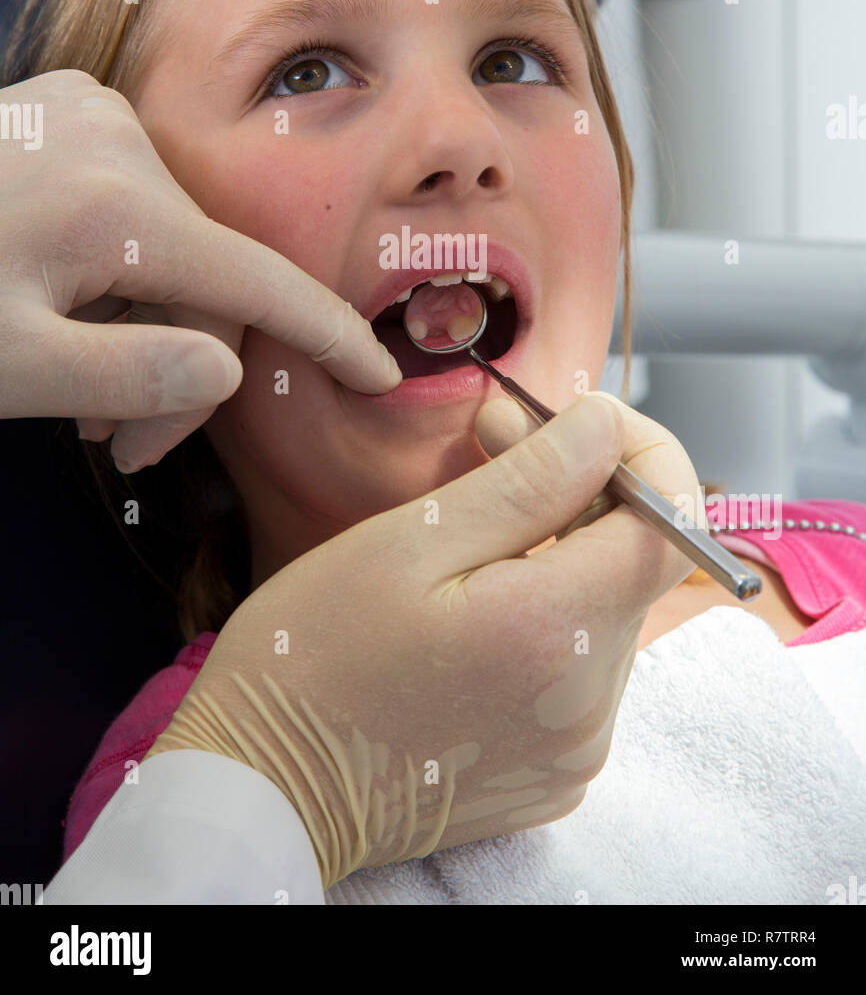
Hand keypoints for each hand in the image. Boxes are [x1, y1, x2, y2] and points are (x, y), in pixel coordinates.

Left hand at [0, 70, 400, 470]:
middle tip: (118, 448)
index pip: (257, 283)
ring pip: (172, 247)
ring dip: (144, 329)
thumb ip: (126, 372)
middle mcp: (119, 140)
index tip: (383, 373)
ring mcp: (91, 115)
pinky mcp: (67, 113)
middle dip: (177, 371)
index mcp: (114, 205)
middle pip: (205, 278)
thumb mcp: (7, 367)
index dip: (326, 336)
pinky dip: (121, 275)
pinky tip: (70, 312)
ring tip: (81, 398)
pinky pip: (137, 209)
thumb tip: (230, 368)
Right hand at [145, 390, 701, 892]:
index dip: (640, 454)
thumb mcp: (412, 540)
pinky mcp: (555, 773)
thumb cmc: (315, 657)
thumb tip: (606, 426)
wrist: (264, 793)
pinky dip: (546, 619)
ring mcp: (577, 748)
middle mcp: (589, 703)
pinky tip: (474, 606)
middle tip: (495, 442)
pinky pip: (581, 670)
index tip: (577, 421)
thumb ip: (529, 481)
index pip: (671, 525)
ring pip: (606, 613)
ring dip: (561, 554)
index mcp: (556, 634)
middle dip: (582, 490)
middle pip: (635, 566)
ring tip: (472, 529)